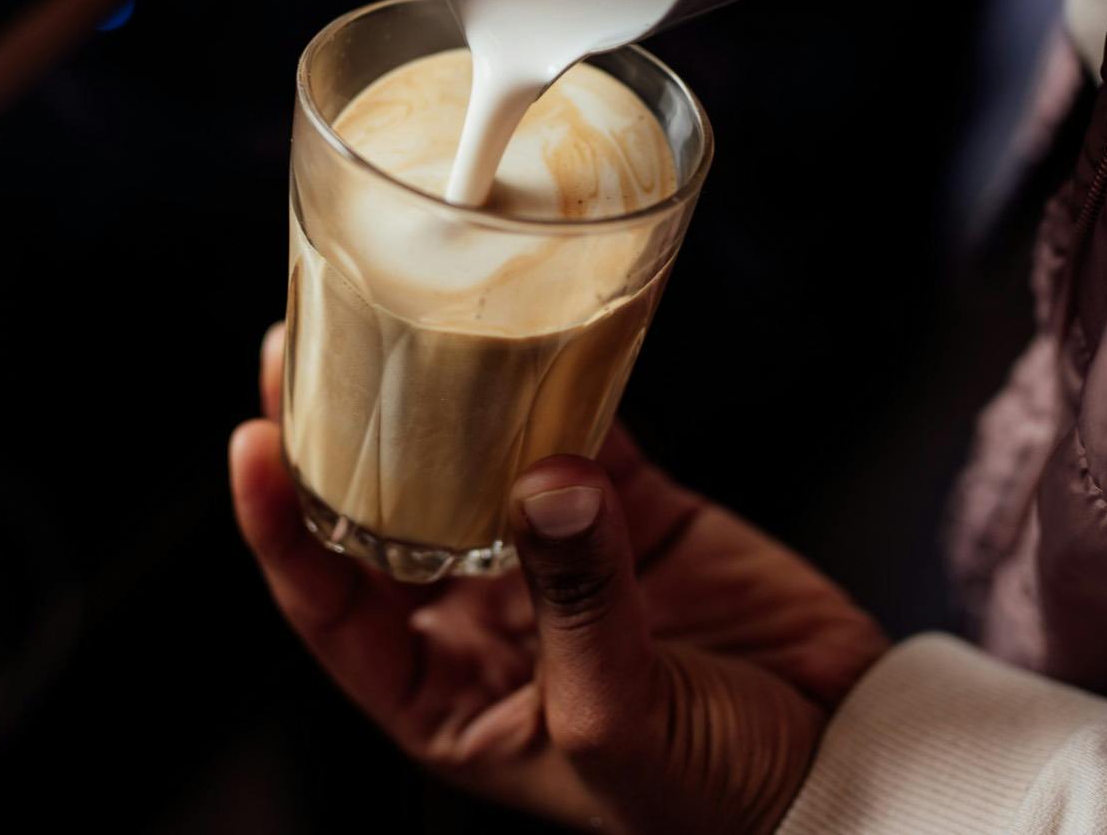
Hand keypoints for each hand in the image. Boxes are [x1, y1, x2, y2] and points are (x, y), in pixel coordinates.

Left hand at [231, 324, 888, 833]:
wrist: (852, 767)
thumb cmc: (721, 798)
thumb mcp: (624, 721)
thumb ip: (580, 602)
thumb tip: (545, 478)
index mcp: (452, 699)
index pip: (335, 606)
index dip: (282, 528)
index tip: (253, 443)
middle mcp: (488, 625)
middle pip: (387, 517)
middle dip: (341, 440)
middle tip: (301, 349)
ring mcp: (559, 562)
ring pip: (472, 464)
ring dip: (433, 399)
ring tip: (386, 320)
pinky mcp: (636, 516)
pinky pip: (581, 435)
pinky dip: (560, 385)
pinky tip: (529, 333)